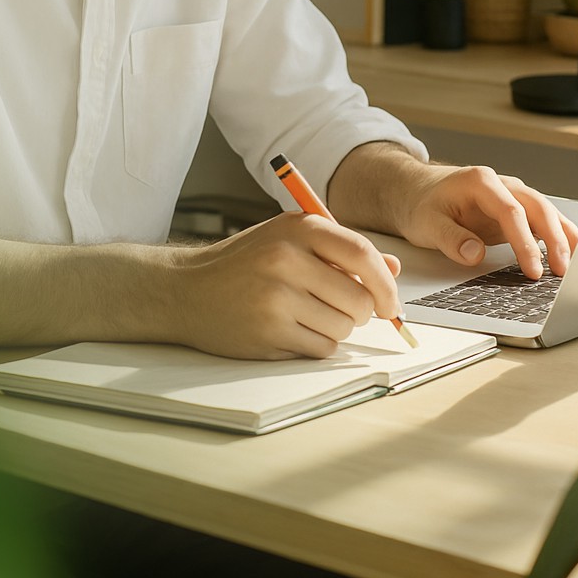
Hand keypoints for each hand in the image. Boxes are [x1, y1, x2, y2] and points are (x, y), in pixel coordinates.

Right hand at [170, 212, 403, 359]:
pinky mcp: (269, 330)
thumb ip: (339, 250)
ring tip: (302, 316)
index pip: (363, 254)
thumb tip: (393, 268)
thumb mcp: (286, 241)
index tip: (389, 303)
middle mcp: (286, 258)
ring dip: (333, 329)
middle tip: (334, 309)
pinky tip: (288, 330)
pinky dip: (314, 344)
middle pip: (360, 299)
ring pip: (343, 327)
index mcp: (296, 228)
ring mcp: (276, 296)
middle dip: (358, 312)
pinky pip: (321, 348)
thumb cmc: (242, 264)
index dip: (385, 284)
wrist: (184, 290)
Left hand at [395, 164, 577, 278]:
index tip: (533, 269)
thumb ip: (450, 238)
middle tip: (562, 272)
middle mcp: (502, 184)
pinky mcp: (517, 209)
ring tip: (576, 266)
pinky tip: (575, 252)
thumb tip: (474, 254)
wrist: (416, 192)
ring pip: (547, 212)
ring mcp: (512, 195)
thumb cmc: (421, 205)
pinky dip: (560, 235)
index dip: (525, 242)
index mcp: (480, 182)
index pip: (511, 212)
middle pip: (538, 208)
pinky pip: (543, 220)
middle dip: (554, 240)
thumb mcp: (425, 222)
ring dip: (563, 238)